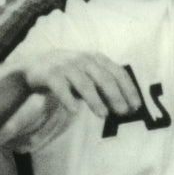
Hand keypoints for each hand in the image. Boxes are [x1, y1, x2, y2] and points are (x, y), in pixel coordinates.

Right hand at [22, 50, 142, 117]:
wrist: (37, 65)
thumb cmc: (71, 73)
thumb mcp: (90, 76)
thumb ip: (105, 88)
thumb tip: (126, 107)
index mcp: (98, 59)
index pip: (118, 73)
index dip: (129, 89)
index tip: (136, 106)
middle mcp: (84, 60)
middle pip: (104, 78)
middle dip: (115, 96)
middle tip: (123, 112)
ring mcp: (67, 65)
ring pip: (84, 83)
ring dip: (95, 100)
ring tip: (103, 115)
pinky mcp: (50, 74)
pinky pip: (60, 87)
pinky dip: (68, 98)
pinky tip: (74, 110)